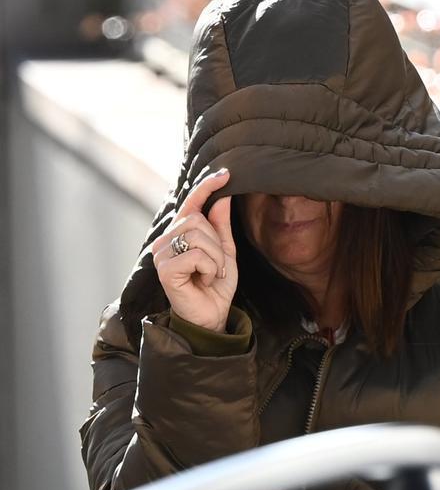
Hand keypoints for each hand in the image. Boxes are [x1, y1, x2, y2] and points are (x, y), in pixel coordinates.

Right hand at [152, 168, 237, 332]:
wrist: (212, 315)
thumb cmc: (215, 284)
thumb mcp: (225, 250)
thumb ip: (221, 224)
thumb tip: (223, 195)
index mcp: (180, 232)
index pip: (192, 202)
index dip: (207, 186)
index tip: (226, 173)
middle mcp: (166, 239)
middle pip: (199, 221)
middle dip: (217, 244)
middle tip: (216, 266)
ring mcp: (162, 253)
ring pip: (199, 236)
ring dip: (216, 258)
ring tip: (210, 274)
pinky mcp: (164, 269)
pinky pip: (197, 255)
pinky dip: (209, 269)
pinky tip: (202, 280)